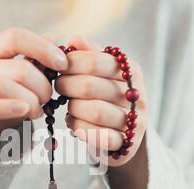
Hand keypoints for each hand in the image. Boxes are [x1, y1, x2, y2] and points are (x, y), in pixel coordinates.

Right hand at [0, 27, 67, 155]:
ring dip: (30, 100)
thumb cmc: (5, 108)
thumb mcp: (23, 85)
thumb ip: (35, 64)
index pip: (15, 37)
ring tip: (37, 112)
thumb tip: (52, 38)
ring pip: (4, 86)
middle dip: (42, 86)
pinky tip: (24, 111)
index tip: (63, 64)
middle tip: (48, 100)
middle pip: (18, 68)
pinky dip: (11, 108)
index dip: (42, 48)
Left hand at [55, 36, 146, 166]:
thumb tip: (74, 39)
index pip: (94, 61)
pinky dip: (80, 129)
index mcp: (131, 71)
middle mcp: (136, 95)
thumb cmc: (106, 97)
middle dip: (66, 86)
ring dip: (73, 109)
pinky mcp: (127, 144)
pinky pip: (98, 136)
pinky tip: (75, 124)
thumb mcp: (102, 73)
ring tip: (69, 107)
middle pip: (90, 86)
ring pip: (94, 112)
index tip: (58, 68)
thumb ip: (89, 55)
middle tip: (58, 87)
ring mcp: (134, 121)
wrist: (124, 133)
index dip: (70, 64)